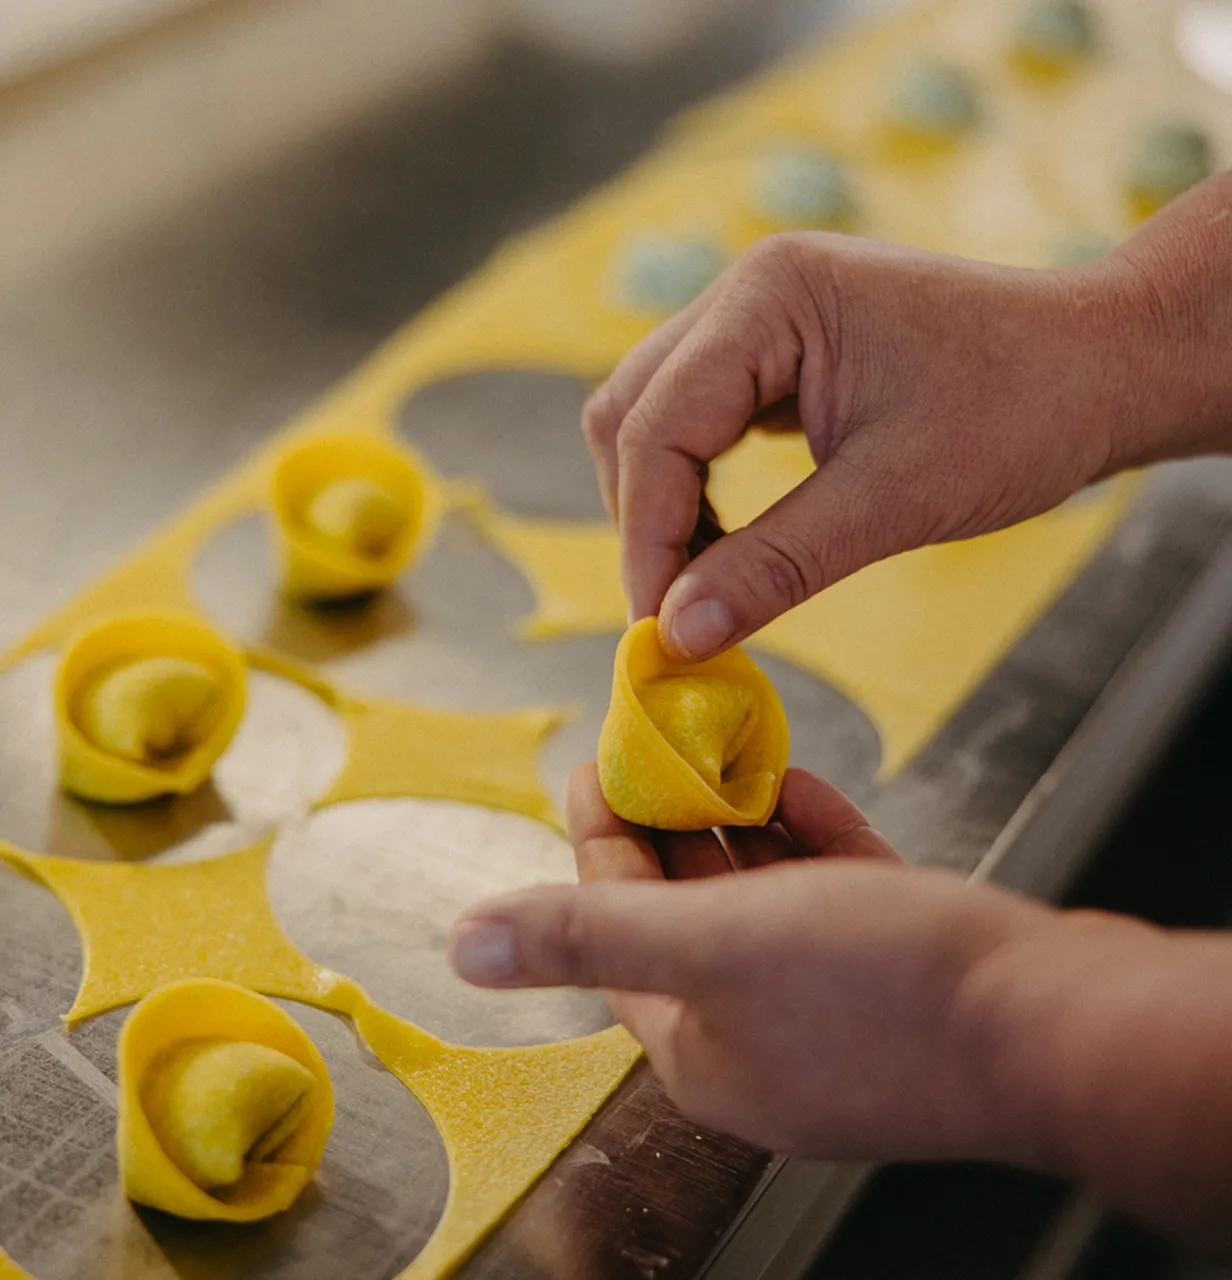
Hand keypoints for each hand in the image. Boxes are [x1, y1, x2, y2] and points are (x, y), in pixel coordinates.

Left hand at [449, 765, 1049, 1161]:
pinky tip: (795, 780)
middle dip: (665, 822)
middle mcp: (758, 1029)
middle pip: (686, 908)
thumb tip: (464, 946)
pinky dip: (805, 836)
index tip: (589, 764)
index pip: (616, 929)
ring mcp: (831, 1000)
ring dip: (736, 822)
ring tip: (716, 748)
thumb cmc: (881, 992)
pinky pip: (829, 891)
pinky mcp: (895, 968)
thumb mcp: (712, 945)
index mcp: (700, 1042)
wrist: (1056, 1024)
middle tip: (649, 742)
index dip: (596, 842)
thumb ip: (586, 934)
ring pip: (761, 895)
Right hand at [583, 177, 1231, 660]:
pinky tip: (727, 541)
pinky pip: (699, 419)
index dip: (646, 537)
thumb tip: (678, 634)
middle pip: (631, 413)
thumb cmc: (1022, 411)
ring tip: (704, 582)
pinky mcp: (781, 349)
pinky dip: (695, 486)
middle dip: (643, 519)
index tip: (658, 628)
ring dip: (663, 504)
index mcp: (769, 299)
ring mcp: (762, 315)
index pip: (654, 427)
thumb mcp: (893, 500)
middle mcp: (749, 290)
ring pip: (653, 416)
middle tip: (675, 611)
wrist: (1102, 367)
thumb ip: (773, 566)